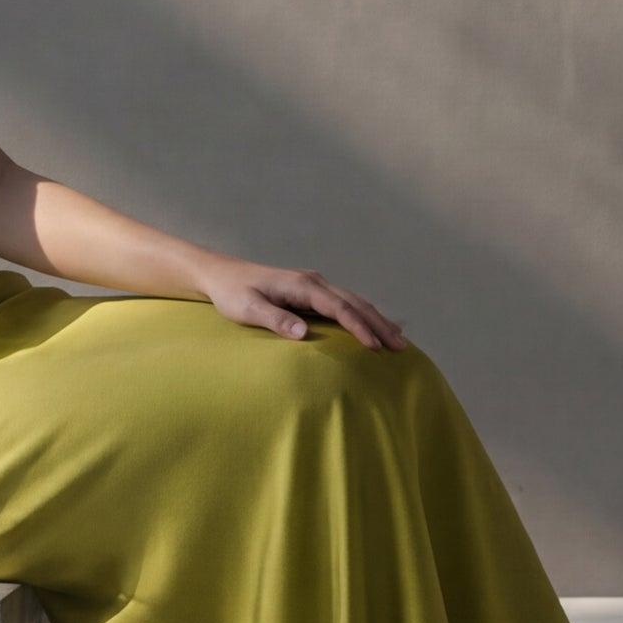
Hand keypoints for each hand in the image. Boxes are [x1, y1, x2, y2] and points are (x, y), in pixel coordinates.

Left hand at [205, 261, 406, 349]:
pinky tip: (374, 325)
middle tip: (400, 347)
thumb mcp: (248, 308)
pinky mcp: (312, 292)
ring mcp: (315, 285)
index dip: (359, 326)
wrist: (222, 275)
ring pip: (354, 301)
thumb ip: (275, 319)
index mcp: (303, 285)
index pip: (339, 307)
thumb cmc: (232, 293)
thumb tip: (303, 334)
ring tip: (397, 339)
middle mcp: (314, 282)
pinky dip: (364, 315)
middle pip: (355, 302)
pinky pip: (345, 303)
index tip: (375, 346)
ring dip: (376, 319)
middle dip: (379, 324)